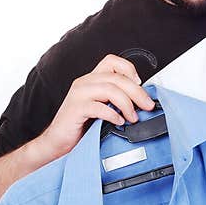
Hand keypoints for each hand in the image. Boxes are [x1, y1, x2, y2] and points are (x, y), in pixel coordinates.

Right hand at [38, 54, 155, 155]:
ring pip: (109, 89)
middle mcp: (84, 83)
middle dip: (137, 92)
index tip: (140, 85)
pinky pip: (98, 107)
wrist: (57, 143)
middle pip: (116, 78)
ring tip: (133, 118)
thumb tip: (142, 101)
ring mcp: (78, 95)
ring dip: (127, 104)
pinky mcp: (75, 109)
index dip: (129, 69)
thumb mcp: (102, 108)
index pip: (112, 61)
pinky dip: (112, 114)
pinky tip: (118, 122)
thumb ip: (116, 99)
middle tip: (147, 106)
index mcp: (92, 80)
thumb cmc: (81, 127)